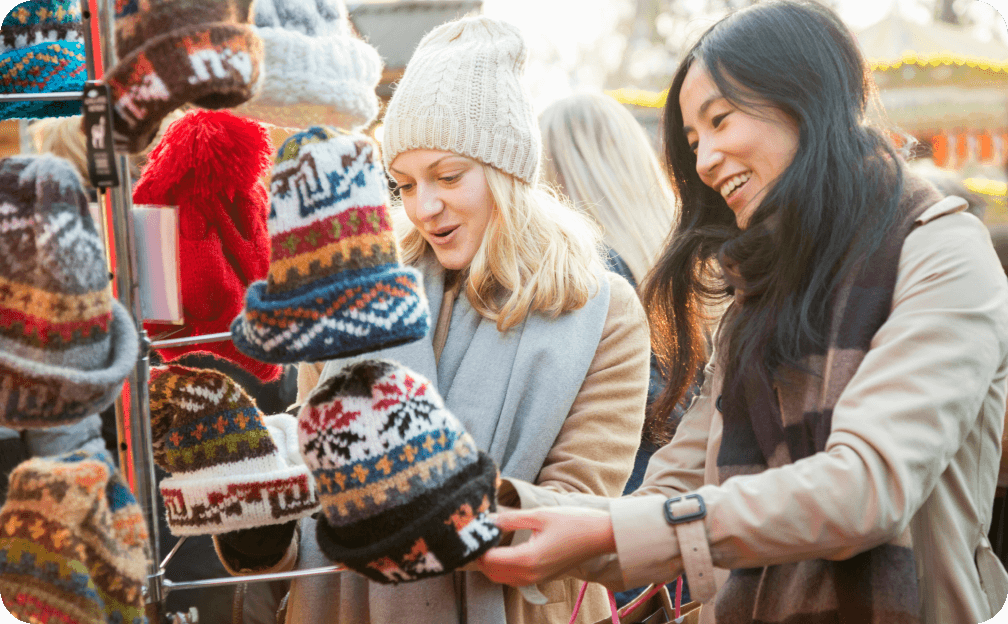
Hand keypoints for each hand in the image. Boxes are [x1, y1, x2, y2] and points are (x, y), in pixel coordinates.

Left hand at [477, 507, 615, 586]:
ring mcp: (536, 579)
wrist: (599, 536)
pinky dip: (503, 568)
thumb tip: (488, 519)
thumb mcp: (539, 515)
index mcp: (527, 559)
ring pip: (501, 578)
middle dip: (480, 557)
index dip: (477, 547)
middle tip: (477, 536)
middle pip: (492, 573)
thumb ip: (510, 518)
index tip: (472, 531)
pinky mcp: (542, 578)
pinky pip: (514, 579)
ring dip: (490, 564)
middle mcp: (530, 575)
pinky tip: (503, 550)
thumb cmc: (572, 522)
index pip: (489, 560)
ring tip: (487, 542)